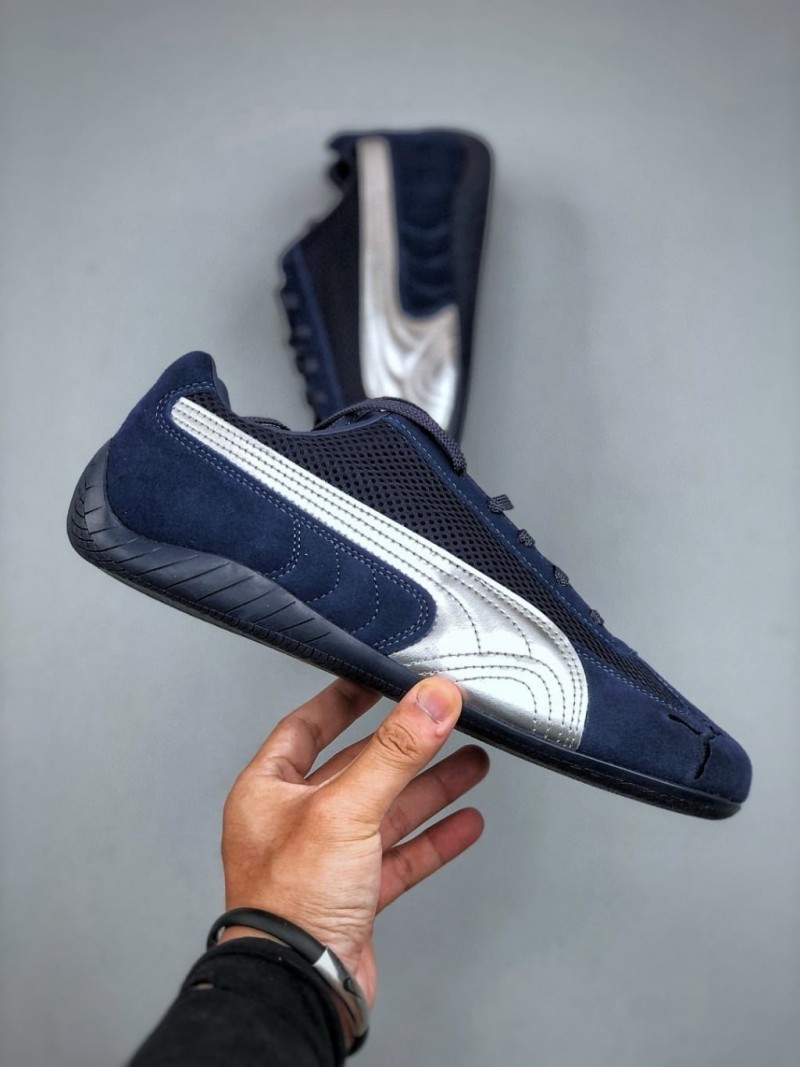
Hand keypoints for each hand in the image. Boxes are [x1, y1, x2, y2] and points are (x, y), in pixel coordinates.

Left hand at [220, 676, 488, 1013]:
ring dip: (429, 788)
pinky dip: (434, 837)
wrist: (299, 987)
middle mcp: (295, 821)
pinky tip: (464, 822)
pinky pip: (401, 854)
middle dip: (405, 745)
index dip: (342, 699)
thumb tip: (431, 700)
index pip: (306, 726)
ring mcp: (327, 858)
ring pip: (386, 810)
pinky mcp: (355, 894)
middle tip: (441, 719)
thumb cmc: (288, 905)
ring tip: (471, 762)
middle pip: (358, 767)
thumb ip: (395, 752)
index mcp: (269, 791)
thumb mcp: (346, 809)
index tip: (374, 677)